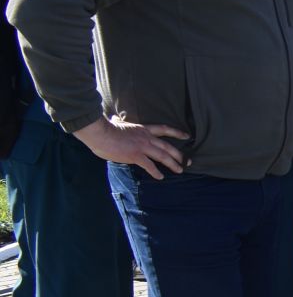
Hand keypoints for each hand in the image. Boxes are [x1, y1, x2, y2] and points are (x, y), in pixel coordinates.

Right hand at [74, 116, 188, 178]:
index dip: (177, 132)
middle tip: (188, 160)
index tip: (187, 136)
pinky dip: (156, 172)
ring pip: (163, 156)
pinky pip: (149, 166)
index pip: (164, 129)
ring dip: (173, 164)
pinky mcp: (136, 156)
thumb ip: (121, 124)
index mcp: (143, 129)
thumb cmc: (105, 128)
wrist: (100, 133)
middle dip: (179, 154)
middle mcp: (146, 138)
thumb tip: (114, 118)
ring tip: (179, 170)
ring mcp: (142, 147)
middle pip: (167, 146)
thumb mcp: (118, 123)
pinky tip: (160, 177)